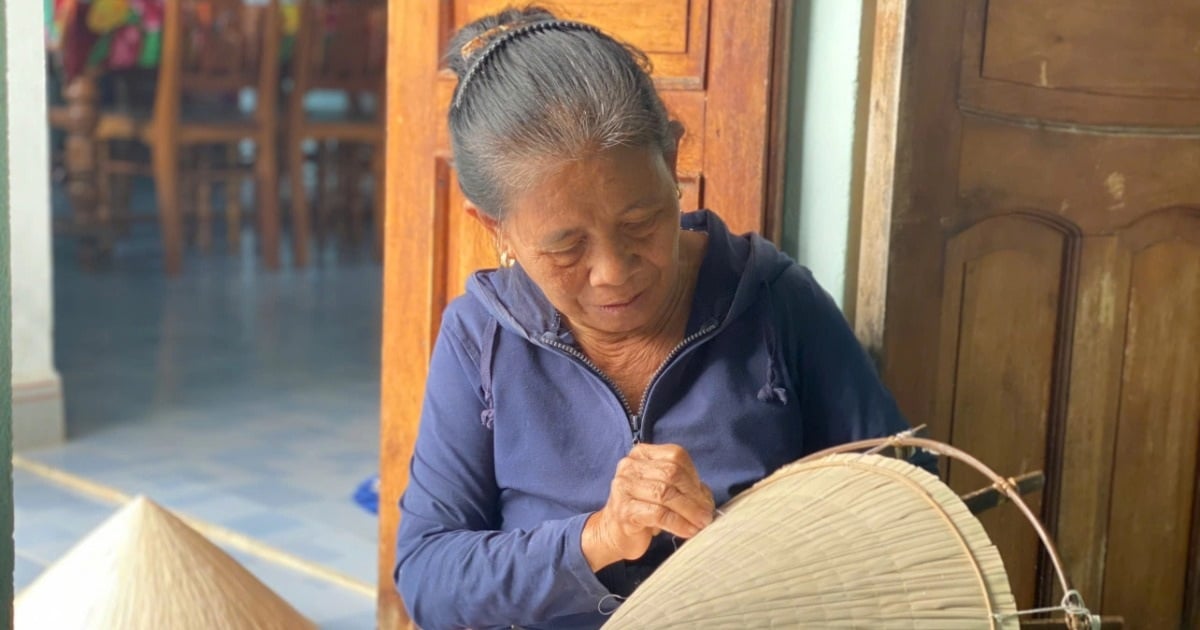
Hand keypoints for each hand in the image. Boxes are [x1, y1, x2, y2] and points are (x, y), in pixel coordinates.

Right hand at [581, 443, 714, 571]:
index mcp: (641, 454)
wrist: (614, 533)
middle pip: (671, 473)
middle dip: (694, 495)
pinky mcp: (624, 510)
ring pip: (665, 493)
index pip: (675, 455)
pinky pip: (658, 514)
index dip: (694, 475)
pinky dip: (678, 524)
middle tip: (706, 514)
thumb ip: (686, 487)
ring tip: (701, 524)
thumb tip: (706, 499)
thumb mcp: (665, 492)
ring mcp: (624, 487)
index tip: (704, 497)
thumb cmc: (644, 510)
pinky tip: (688, 531)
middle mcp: (629, 466)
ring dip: (689, 511)